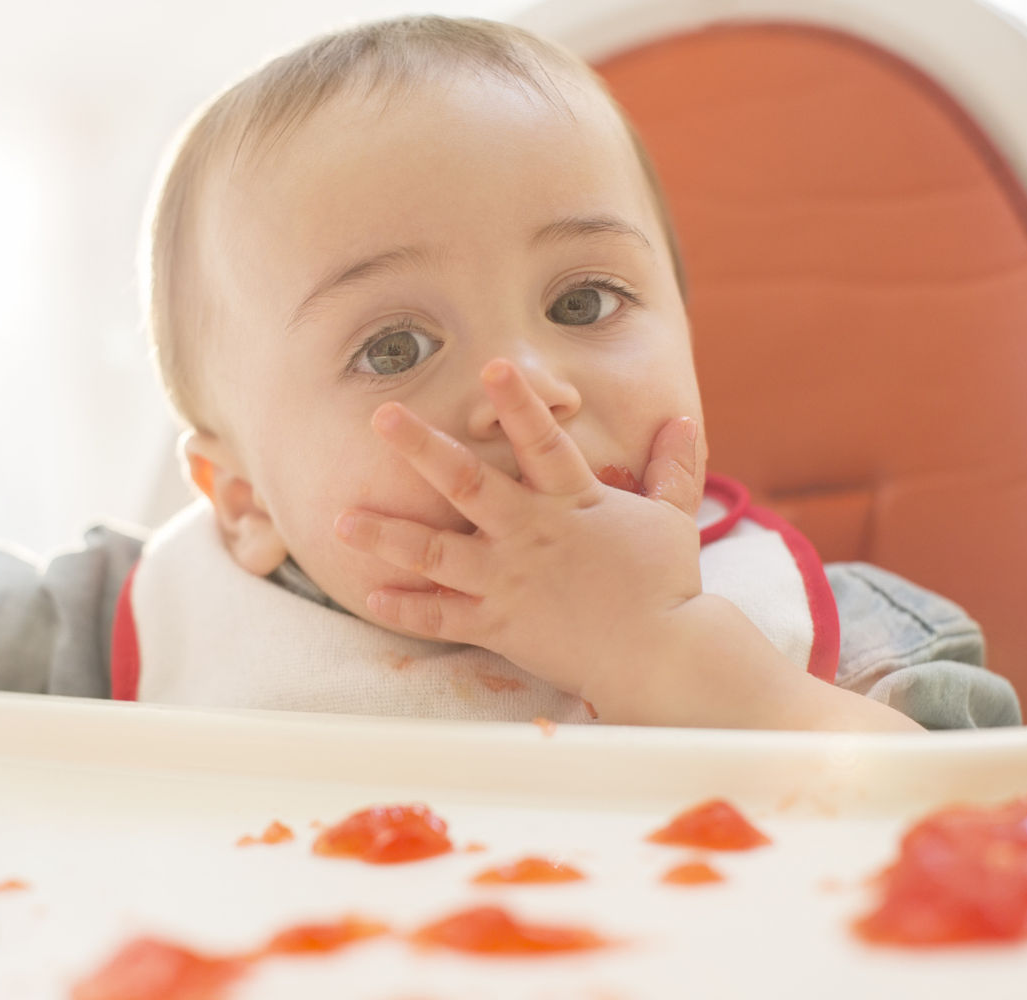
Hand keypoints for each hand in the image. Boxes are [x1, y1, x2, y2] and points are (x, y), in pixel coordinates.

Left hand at [333, 357, 703, 700]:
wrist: (659, 657)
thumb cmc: (667, 587)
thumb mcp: (673, 520)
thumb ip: (673, 469)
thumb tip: (684, 422)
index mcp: (573, 502)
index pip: (542, 442)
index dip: (518, 404)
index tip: (491, 366)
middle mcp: (531, 534)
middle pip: (467, 483)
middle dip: (421, 448)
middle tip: (382, 417)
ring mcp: (510, 580)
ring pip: (436, 552)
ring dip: (387, 534)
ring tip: (342, 519)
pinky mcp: (499, 625)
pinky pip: (443, 618)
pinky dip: (407, 609)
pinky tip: (373, 596)